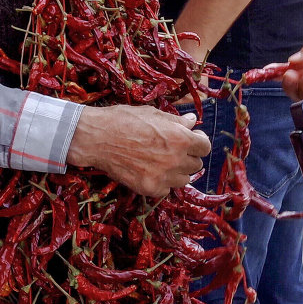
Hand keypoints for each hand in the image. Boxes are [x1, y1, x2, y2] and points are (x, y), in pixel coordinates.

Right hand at [67, 105, 210, 196]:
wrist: (98, 138)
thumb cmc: (124, 120)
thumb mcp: (153, 113)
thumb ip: (176, 121)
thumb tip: (192, 122)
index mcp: (180, 138)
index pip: (205, 147)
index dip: (198, 142)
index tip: (192, 140)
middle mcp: (176, 159)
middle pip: (196, 164)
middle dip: (188, 156)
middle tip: (174, 150)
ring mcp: (163, 176)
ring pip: (183, 180)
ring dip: (177, 171)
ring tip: (163, 162)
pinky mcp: (150, 188)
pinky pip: (166, 189)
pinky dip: (162, 182)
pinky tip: (151, 170)